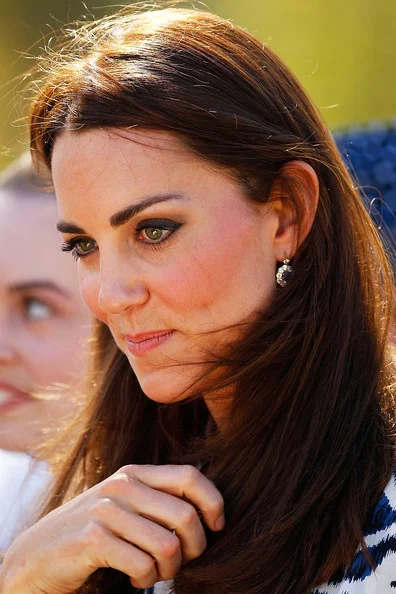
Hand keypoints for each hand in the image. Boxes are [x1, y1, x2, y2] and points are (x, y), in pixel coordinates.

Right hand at [0, 464, 224, 593]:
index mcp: (134, 473)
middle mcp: (122, 485)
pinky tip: (135, 578)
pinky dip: (146, 580)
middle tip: (182, 561)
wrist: (37, 555)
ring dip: (170, 570)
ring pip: (168, 546)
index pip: (190, 476)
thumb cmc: (93, 531)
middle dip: (195, 547)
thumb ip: (157, 499)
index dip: (213, 502)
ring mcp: (106, 510)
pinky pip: (143, 566)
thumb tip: (208, 508)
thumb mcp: (125, 504)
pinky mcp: (93, 539)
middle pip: (186, 516)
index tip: (217, 526)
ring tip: (157, 572)